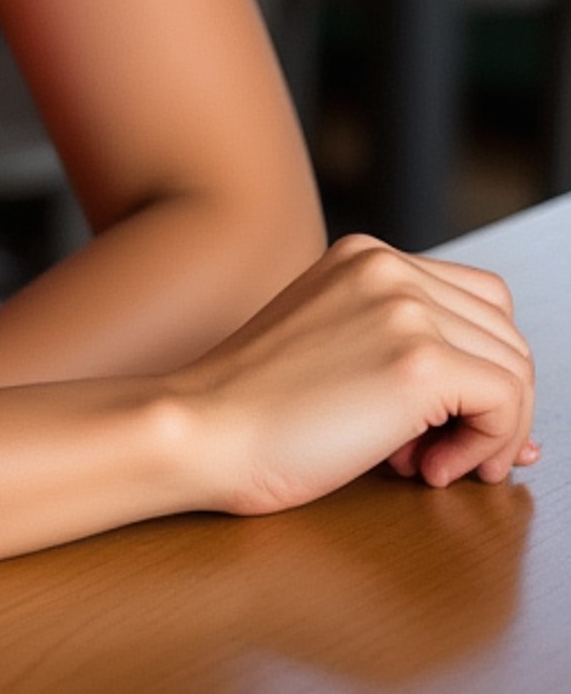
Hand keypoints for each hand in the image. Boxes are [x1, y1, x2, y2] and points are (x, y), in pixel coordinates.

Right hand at [169, 233, 538, 514]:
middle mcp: (389, 267)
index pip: (478, 302)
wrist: (205, 428)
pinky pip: (506, 403)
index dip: (484, 368)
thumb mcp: (335, 350)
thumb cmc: (255, 408)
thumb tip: (501, 414)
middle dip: (491, 404)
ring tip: (425, 460)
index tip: (458, 422)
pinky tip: (426, 467)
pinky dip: (486, 446)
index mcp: (365, 257)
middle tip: (436, 450)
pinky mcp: (419, 361)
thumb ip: (407, 357)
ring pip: (517, 369)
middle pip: (507, 333)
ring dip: (491, 430)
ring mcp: (405, 308)